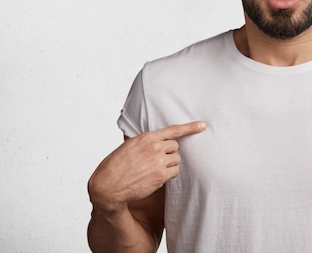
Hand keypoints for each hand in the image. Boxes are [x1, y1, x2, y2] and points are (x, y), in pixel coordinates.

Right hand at [88, 121, 206, 211]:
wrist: (108, 186)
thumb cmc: (115, 166)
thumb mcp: (128, 146)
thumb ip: (144, 142)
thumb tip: (156, 141)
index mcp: (146, 137)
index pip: (173, 130)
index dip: (190, 127)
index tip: (203, 125)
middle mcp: (155, 147)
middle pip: (175, 147)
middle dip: (168, 153)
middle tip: (154, 160)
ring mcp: (159, 162)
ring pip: (176, 160)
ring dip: (169, 164)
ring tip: (152, 170)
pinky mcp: (161, 176)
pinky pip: (174, 172)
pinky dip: (168, 175)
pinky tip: (154, 177)